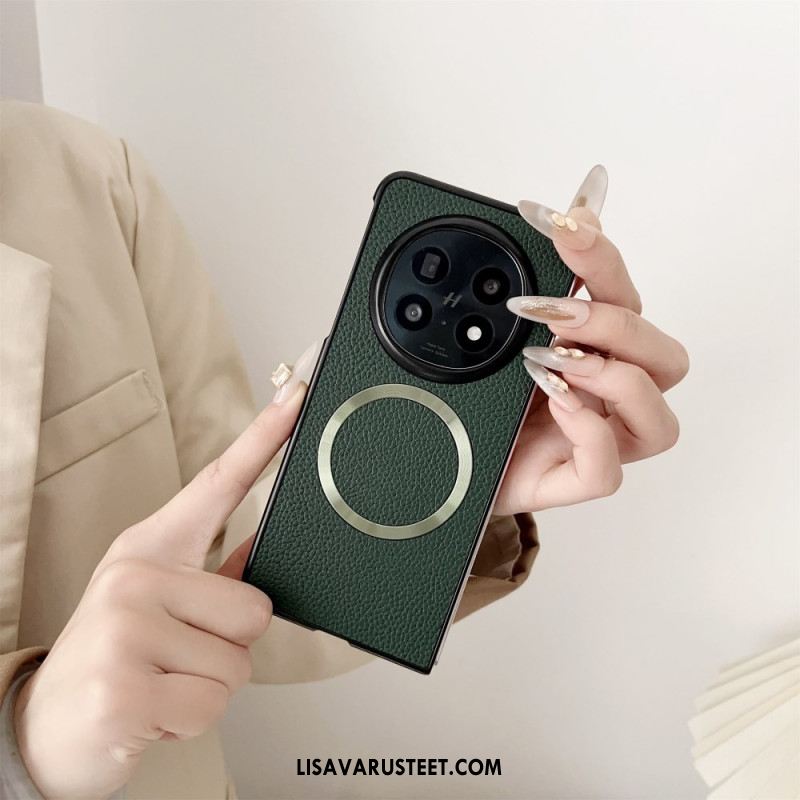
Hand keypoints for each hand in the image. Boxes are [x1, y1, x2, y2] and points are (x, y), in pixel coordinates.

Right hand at [13, 374, 307, 799]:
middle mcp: (135, 575)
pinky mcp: (123, 688)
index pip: (218, 482)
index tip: (299, 400)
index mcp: (150, 547)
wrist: (47, 723)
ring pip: (237, 662)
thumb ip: (213, 571)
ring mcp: (125, 628)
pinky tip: (154, 709)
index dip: (263, 439)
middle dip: (230, 647)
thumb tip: (268, 541)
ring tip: (166, 681)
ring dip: (211, 685)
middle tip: (182, 657)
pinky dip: (192, 719)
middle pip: (254, 608)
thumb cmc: (117, 653)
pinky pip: (212, 704)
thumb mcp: (159, 600)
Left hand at [494, 166, 688, 513]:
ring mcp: (600, 440)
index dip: (600, 254)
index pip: (622, 294)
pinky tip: (554, 404)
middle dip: (610, 322)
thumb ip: (532, 283)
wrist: (449, 461)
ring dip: (610, 378)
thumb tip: (556, 210)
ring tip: (550, 361)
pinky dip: (589, 433)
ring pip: (659, 419)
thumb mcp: (494, 333)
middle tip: (548, 310)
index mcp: (598, 348)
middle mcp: (610, 393)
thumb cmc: (485, 396)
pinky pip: (609, 470)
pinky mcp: (575, 480)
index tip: (560, 221)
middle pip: (662, 354)